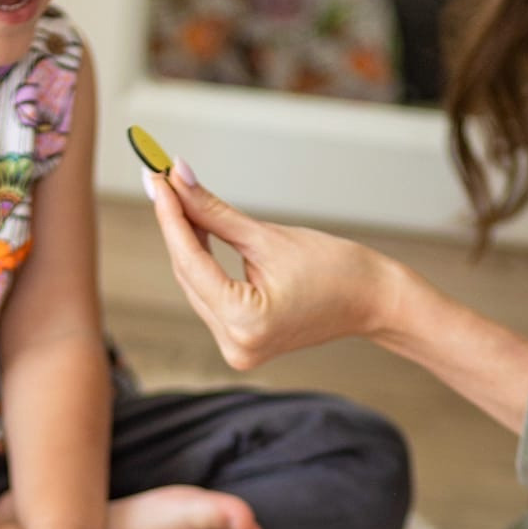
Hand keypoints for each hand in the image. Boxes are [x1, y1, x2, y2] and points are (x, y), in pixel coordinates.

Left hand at [150, 167, 396, 369]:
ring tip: (175, 196)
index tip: (156, 179)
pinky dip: (202, 264)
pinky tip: (193, 228)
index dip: (170, 216)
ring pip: (195, 285)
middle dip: (175, 225)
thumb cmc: (334, 268)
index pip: (191, 263)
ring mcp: (236, 349)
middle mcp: (235, 344)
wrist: (371, 299)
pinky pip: (210, 296)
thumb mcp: (267, 236)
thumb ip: (214, 212)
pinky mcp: (241, 342)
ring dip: (185, 242)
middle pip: (189, 275)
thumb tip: (177, 180)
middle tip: (161, 179)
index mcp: (245, 323)